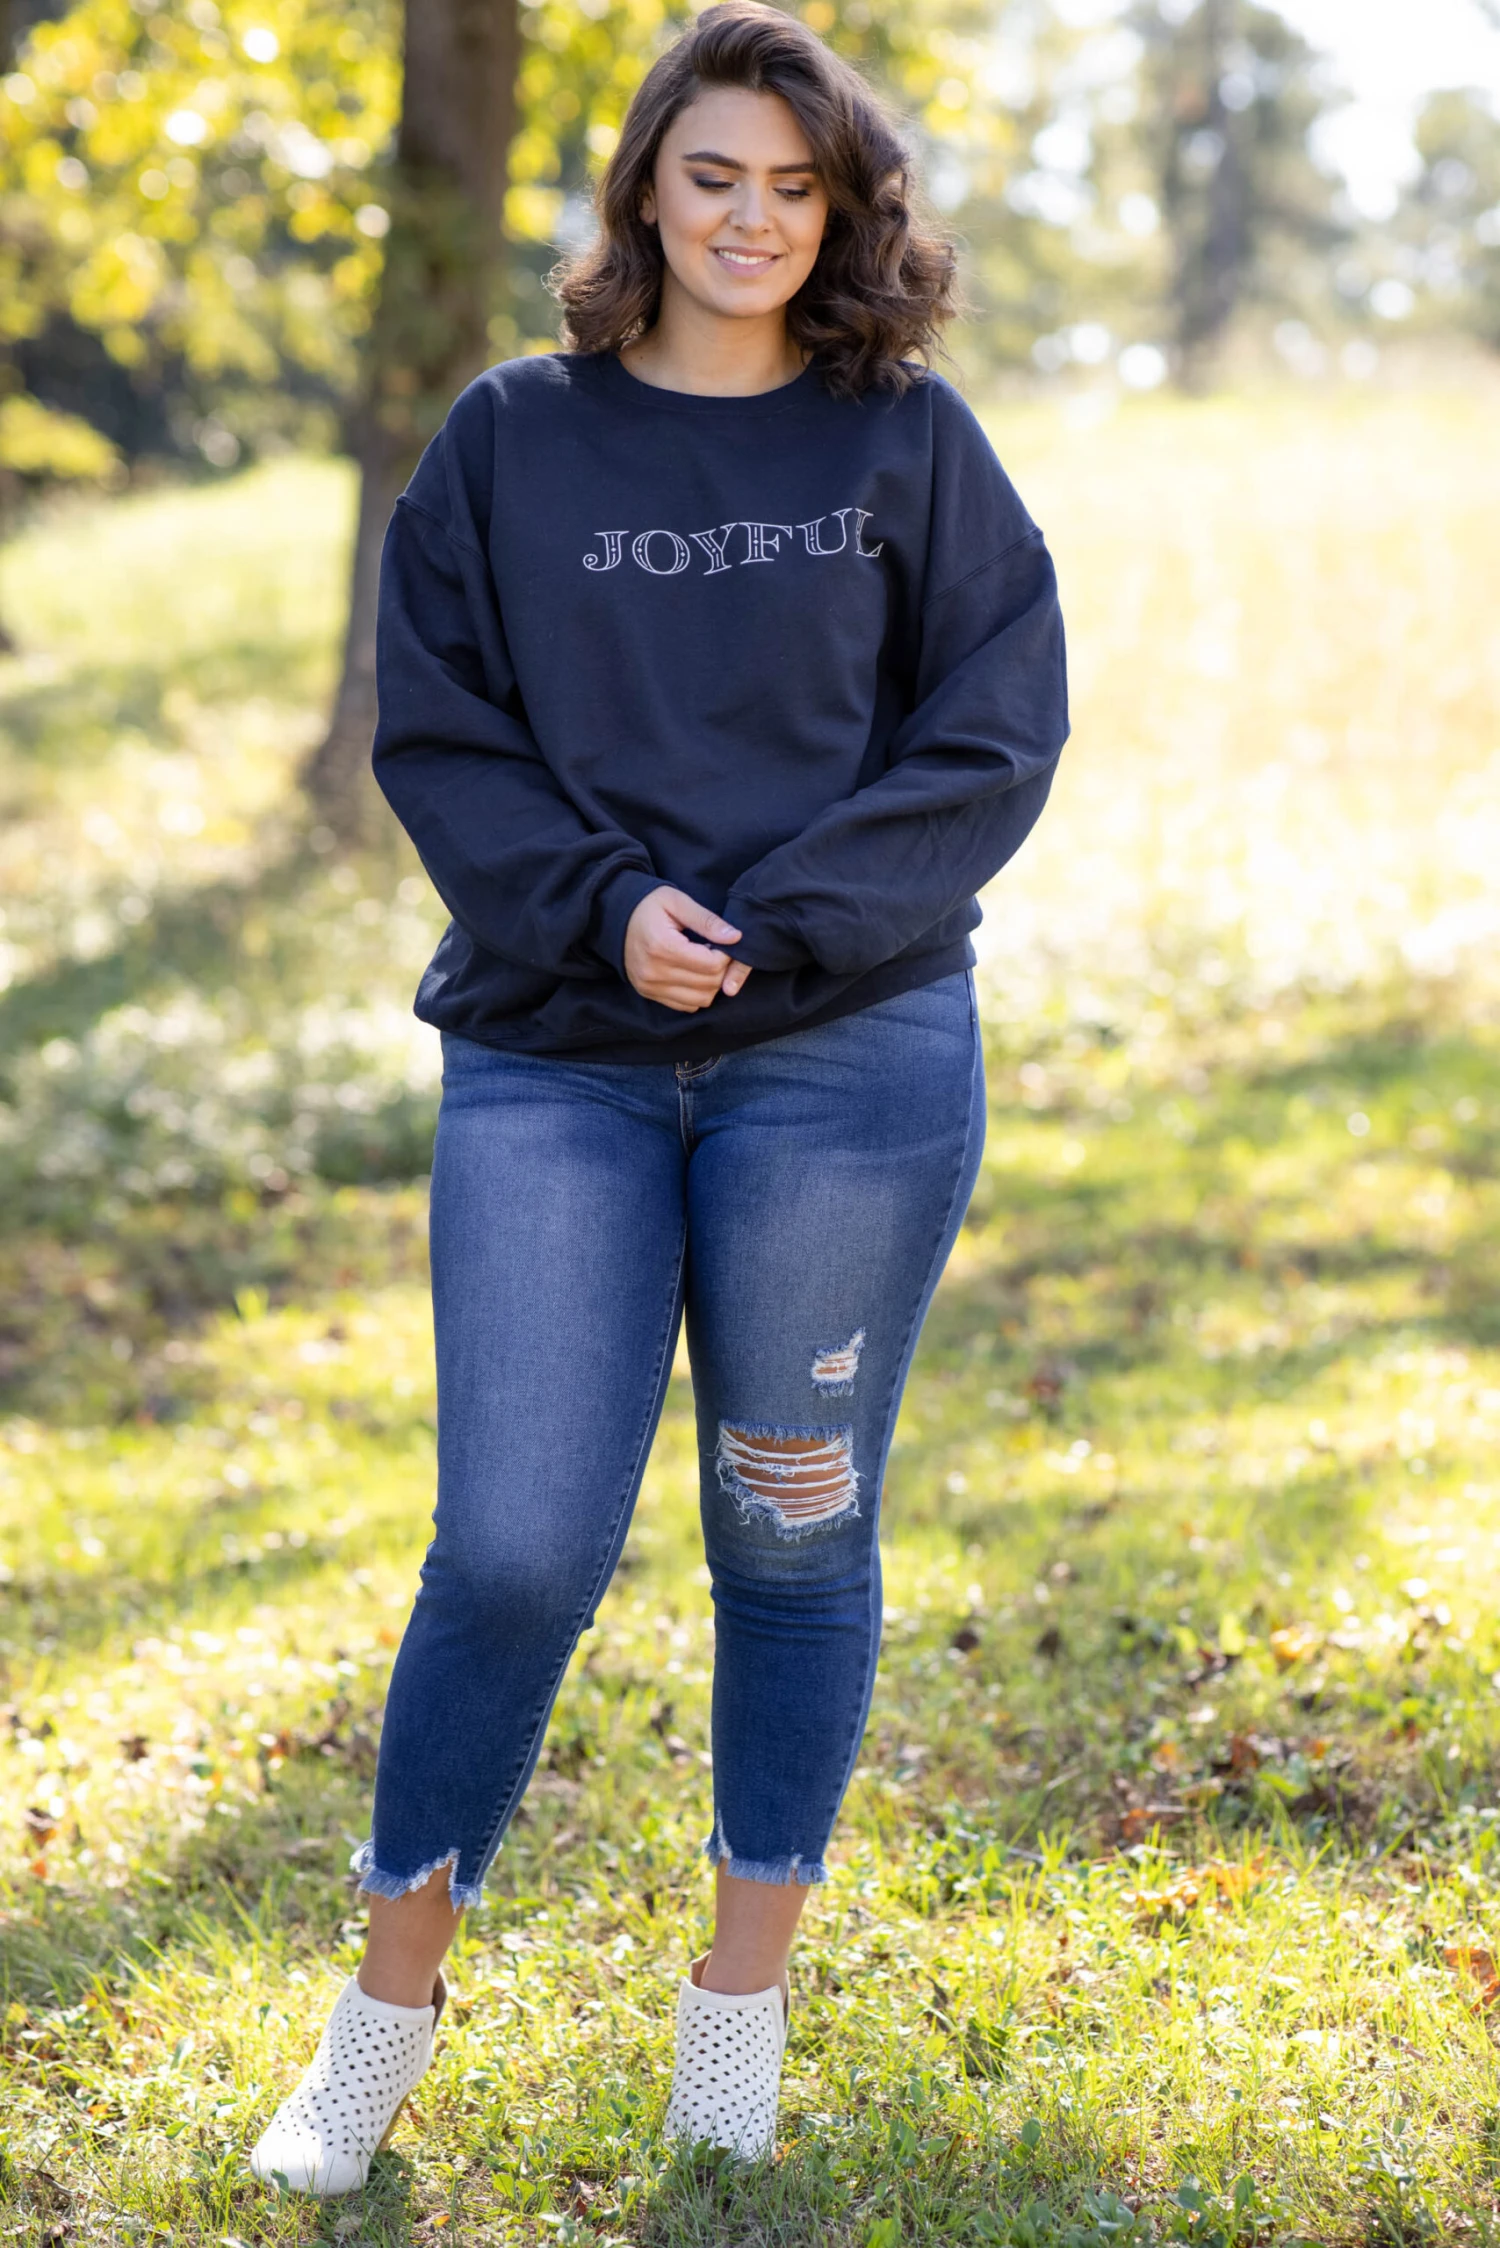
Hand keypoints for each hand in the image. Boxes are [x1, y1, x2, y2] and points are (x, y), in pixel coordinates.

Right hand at [623, 887, 753, 1011]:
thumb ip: (707, 920)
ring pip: (700, 1000)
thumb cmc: (648, 905)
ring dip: (711, 984)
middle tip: (716, 952)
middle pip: (709, 985)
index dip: (727, 956)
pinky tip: (693, 974)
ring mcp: (649, 987)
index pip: (712, 965)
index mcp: (662, 947)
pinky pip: (686, 1006)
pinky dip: (697, 994)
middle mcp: (654, 972)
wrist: (613, 918)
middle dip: (721, 970)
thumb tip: (735, 937)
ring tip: (704, 962)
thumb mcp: (677, 902)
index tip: (723, 943)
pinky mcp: (648, 994)